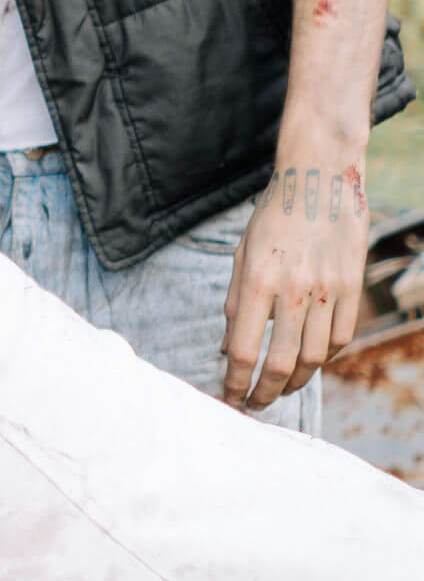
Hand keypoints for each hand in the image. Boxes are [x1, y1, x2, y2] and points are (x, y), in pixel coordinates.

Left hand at [222, 161, 368, 408]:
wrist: (320, 176)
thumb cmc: (274, 216)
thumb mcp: (242, 255)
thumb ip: (236, 305)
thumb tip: (228, 351)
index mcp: (257, 281)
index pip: (245, 351)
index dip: (235, 384)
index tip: (230, 398)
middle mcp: (293, 290)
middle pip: (280, 364)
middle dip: (265, 393)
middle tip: (255, 404)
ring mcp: (327, 290)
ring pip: (313, 358)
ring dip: (294, 382)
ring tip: (280, 387)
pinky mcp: (352, 286)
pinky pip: (340, 338)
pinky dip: (324, 357)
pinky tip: (309, 360)